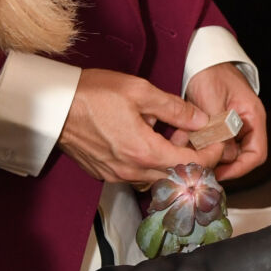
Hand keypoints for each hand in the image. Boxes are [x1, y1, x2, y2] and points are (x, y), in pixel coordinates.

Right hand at [58, 69, 215, 184]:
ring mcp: (116, 175)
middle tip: (199, 139)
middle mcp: (132, 171)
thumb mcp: (140, 92)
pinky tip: (150, 143)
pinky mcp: (104, 173)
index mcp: (145, 153)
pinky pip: (137, 175)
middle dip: (193, 160)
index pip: (192, 165)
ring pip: (156, 178)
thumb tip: (201, 120)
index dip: (211, 154)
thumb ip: (175, 109)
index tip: (218, 142)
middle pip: (176, 177)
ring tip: (174, 138)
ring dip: (171, 163)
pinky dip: (151, 164)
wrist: (52, 105)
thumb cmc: (93, 94)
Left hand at [183, 62, 266, 180]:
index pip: (256, 154)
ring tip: (183, 144)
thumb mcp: (212, 100)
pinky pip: (209, 140)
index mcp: (253, 117)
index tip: (218, 174)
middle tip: (195, 162)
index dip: (239, 169)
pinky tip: (180, 136)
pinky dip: (195, 142)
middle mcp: (245, 124)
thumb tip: (221, 156)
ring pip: (220, 149)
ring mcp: (231, 124)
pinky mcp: (216, 123)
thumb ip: (218, 128)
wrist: (200, 55)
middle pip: (237, 155)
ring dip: (202, 150)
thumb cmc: (210, 71)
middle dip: (215, 160)